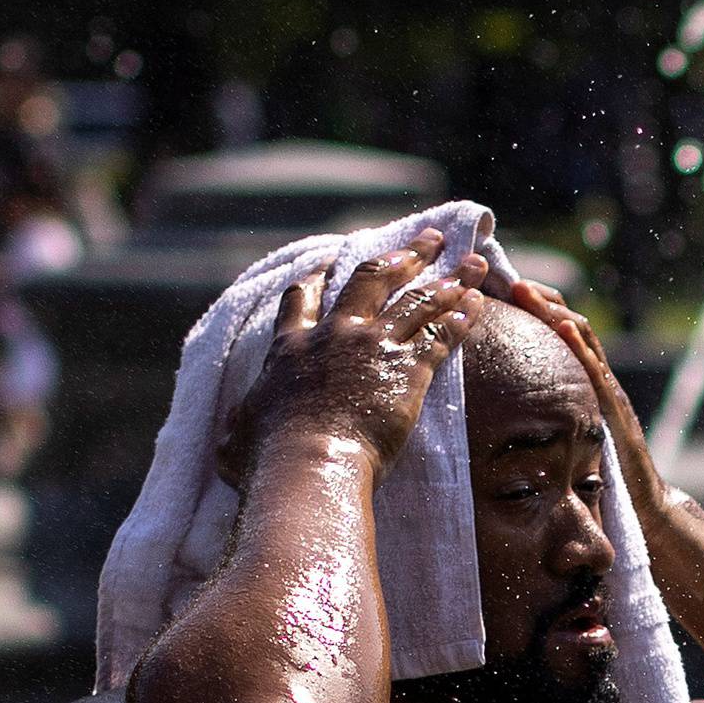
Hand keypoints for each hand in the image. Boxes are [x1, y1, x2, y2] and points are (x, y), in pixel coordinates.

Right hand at [220, 229, 487, 487]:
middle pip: (373, 279)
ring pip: (418, 300)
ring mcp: (373, 347)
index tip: (333, 260)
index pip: (303, 298)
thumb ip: (237, 429)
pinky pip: (441, 336)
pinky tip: (477, 306)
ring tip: (473, 263)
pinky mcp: (407, 370)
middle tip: (429, 239)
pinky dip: (461, 319)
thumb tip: (226, 440)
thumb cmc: (266, 460)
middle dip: (405, 255)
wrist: (309, 463)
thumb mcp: (235, 439)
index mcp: (290, 347)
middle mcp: (334, 335)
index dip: (320, 276)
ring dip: (449, 279)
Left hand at [511, 279, 674, 527]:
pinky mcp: (615, 410)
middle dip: (538, 298)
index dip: (533, 308)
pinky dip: (579, 346)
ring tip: (524, 290)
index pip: (558, 334)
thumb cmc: (602, 480)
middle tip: (507, 278)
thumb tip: (501, 420)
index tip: (502, 289)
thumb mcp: (567, 443)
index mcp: (583, 384)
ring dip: (552, 311)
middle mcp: (598, 380)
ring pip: (581, 339)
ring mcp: (608, 392)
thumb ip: (546, 424)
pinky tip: (560, 327)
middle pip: (567, 324)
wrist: (646, 505)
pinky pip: (596, 372)